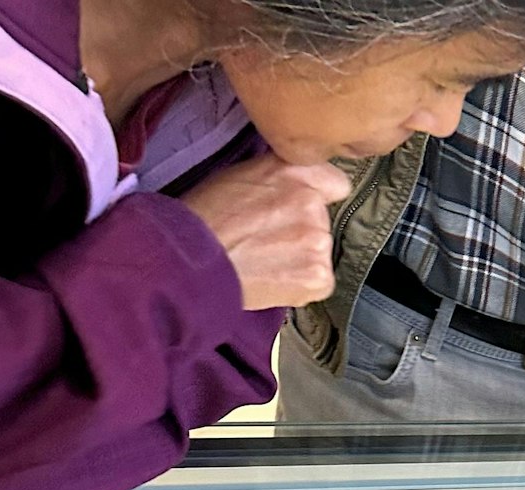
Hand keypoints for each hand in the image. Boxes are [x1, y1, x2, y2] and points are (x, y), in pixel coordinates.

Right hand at [181, 155, 352, 309]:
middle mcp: (312, 203)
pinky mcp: (318, 276)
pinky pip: (321, 281)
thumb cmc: (206, 216)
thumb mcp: (244, 174)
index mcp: (296, 171)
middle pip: (324, 221)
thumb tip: (302, 183)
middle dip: (302, 230)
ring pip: (321, 251)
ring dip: (302, 257)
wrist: (188, 259)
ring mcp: (317, 241)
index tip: (298, 208)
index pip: (336, 184)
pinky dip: (302, 284)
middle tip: (266, 238)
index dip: (317, 197)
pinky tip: (273, 278)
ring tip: (264, 260)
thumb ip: (282, 176)